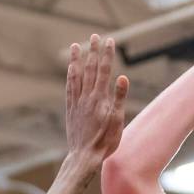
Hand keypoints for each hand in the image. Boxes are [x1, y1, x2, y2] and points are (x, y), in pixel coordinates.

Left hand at [66, 34, 128, 164]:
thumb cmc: (105, 142)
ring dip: (77, 59)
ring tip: (76, 46)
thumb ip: (119, 98)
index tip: (109, 41)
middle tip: (95, 36)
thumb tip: (123, 77)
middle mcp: (87, 97)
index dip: (107, 55)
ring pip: (76, 76)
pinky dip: (70, 76)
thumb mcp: (117, 121)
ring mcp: (77, 102)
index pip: (104, 71)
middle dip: (93, 51)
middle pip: (90, 69)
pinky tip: (70, 69)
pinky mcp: (71, 109)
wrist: (85, 157)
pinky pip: (70, 88)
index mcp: (100, 98)